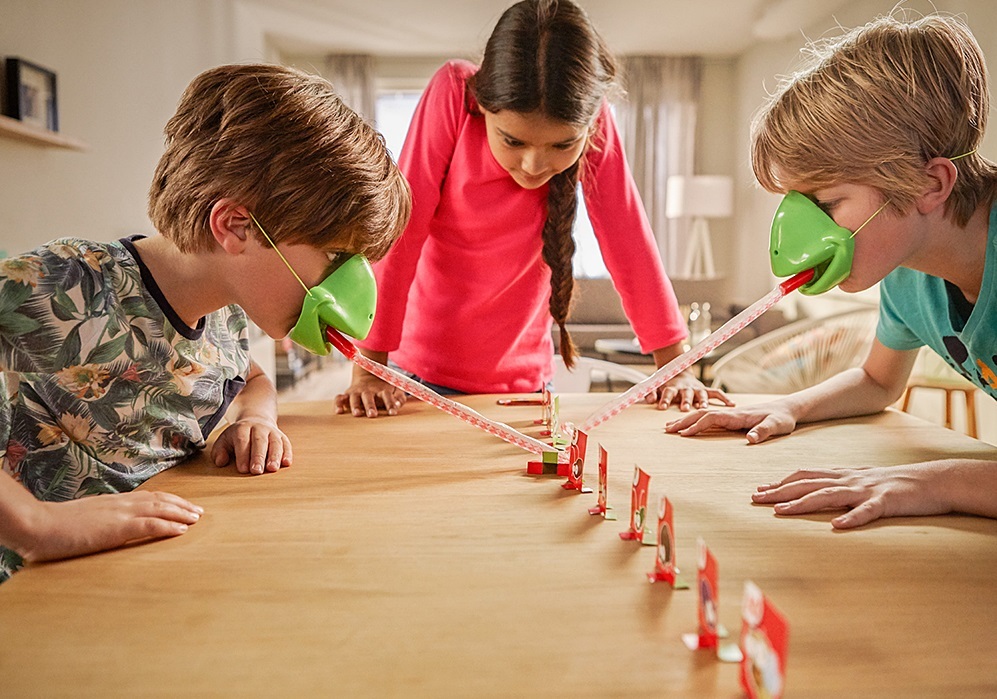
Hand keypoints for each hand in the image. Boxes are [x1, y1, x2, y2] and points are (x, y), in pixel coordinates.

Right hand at [14, 491, 201, 562]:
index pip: (149, 497)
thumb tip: (109, 526)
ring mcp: (119, 514)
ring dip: (181, 514)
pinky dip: (168, 526)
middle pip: (159, 500)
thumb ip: (101, 520)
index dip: (169, 500)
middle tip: (199, 512)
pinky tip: (181, 530)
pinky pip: (148, 525)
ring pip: (159, 509)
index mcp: (113, 502)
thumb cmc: (56, 526)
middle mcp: (121, 503)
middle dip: (181, 505)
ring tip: (196, 519)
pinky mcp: (116, 528)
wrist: (38, 524)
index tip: (183, 506)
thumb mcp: (85, 518)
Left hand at [211, 418, 291, 474]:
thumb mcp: (225, 440)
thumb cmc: (238, 436)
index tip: (243, 469)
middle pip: (260, 441)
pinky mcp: (282, 437)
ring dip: (275, 456)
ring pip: (275, 443)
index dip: (243, 455)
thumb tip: (221, 461)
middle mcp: (259, 428)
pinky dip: (287, 453)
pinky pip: (286, 444)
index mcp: (243, 428)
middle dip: (258, 457)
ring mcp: (272, 432)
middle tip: (257, 471)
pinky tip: (286, 463)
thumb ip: (219, 451)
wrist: (257, 420)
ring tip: (273, 468)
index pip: (243, 441)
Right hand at [335, 373, 406, 417]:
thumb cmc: (384, 389)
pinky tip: (339, 412)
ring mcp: (356, 392)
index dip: (390, 403)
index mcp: (381, 389)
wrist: (369, 375)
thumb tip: (397, 405)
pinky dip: (338, 404)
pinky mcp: (346, 394)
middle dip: (370, 406)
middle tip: (373, 414)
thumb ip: (399, 398)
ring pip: (354, 398)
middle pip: (368, 397)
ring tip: (357, 414)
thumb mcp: (395, 390)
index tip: (393, 412)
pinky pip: (339, 398)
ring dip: (355, 405)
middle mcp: (368, 390)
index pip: (386, 395)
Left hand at [649, 370, 734, 410]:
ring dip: (703, 401)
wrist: (677, 371)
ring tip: (705, 408)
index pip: (668, 392)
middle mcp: (686, 387)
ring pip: (701, 394)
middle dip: (686, 401)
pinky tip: (731, 404)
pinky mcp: (705, 390)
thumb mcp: (655, 387)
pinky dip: (724, 398)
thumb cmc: (666, 384)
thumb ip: (651, 393)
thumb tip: (649, 399)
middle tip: (685, 409)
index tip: (661, 407)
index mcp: (672, 387)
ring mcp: (697, 388)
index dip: (664, 399)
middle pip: (686, 394)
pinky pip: (716, 393)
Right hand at [664, 402, 794, 441]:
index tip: (683, 434)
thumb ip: (763, 431)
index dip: (696, 426)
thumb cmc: (782, 418)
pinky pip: (709, 419)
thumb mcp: (776, 426)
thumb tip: (750, 439)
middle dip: (683, 422)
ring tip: (670, 427)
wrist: (787, 408)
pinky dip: (695, 422)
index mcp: (737, 415)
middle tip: (666, 430)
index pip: (711, 418)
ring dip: (686, 420)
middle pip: (701, 415)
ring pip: (703, 416)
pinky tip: (689, 426)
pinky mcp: (732, 418)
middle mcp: (730, 413)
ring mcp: (730, 415)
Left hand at [751, 463, 952, 528]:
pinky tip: (837, 526)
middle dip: (780, 491)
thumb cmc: (895, 484)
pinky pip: (866, 512)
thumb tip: (815, 492)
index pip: (805, 476)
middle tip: (756, 498)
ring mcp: (866, 490)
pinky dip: (851, 518)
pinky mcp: (886, 502)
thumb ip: (838, 485)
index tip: (759, 490)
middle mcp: (849, 480)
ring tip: (780, 512)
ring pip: (829, 495)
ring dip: (802, 503)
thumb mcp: (861, 481)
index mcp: (843, 475)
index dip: (781, 482)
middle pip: (808, 484)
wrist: (932, 480)